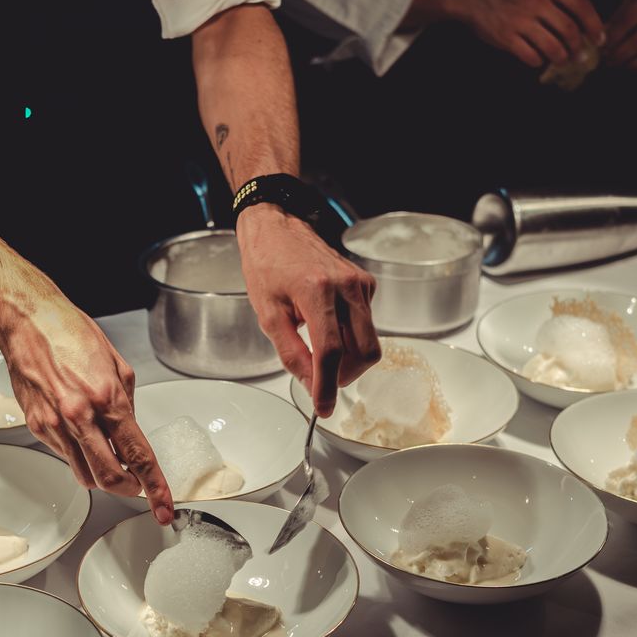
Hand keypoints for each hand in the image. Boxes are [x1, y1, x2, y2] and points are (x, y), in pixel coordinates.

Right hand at [0, 284, 173, 524]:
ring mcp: (55, 425)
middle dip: (129, 489)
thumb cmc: (70, 333)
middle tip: (138, 487)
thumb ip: (127, 404)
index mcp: (107, 398)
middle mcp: (80, 416)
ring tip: (109, 457)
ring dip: (103, 475)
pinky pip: (65, 456)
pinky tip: (81, 434)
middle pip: (110, 478)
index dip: (156, 487)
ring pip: (85, 475)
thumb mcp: (117, 365)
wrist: (27, 322)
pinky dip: (79, 455)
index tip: (163, 507)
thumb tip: (130, 432)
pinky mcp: (37, 427)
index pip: (139, 456)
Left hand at [236, 204, 379, 417]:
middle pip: (363, 351)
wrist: (278, 230)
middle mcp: (346, 285)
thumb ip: (291, 353)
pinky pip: (367, 324)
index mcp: (317, 291)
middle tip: (321, 378)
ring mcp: (360, 284)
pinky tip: (328, 324)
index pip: (330, 351)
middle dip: (344, 374)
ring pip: (369, 341)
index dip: (328, 385)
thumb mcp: (268, 314)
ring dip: (348, 357)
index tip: (323, 406)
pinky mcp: (366, 284)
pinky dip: (350, 336)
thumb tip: (311, 384)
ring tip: (319, 346)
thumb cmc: (267, 266)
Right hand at [444, 0, 606, 67]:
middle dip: (578, 46)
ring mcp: (520, 21)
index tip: (599, 38)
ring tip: (564, 60)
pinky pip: (530, 56)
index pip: (579, 5)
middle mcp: (536, 2)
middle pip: (568, 29)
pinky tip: (539, 60)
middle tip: (581, 55)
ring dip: (562, 57)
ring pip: (552, 46)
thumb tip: (584, 17)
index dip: (593, 24)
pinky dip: (538, 61)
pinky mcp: (505, 37)